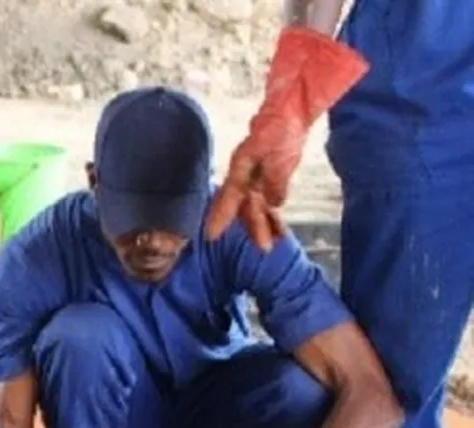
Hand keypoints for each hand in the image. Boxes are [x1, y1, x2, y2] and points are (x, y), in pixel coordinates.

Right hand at [205, 26, 367, 247]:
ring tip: (274, 243)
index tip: (211, 236)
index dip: (221, 217)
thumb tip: (273, 203)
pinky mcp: (270, 172)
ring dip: (264, 223)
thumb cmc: (282, 124)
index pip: (230, 197)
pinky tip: (279, 226)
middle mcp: (246, 173)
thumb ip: (276, 179)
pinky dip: (274, 212)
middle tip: (264, 248)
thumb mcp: (281, 153)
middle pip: (246, 205)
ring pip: (257, 204)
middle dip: (254, 227)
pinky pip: (269, 198)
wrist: (293, 104)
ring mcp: (257, 173)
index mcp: (242, 167)